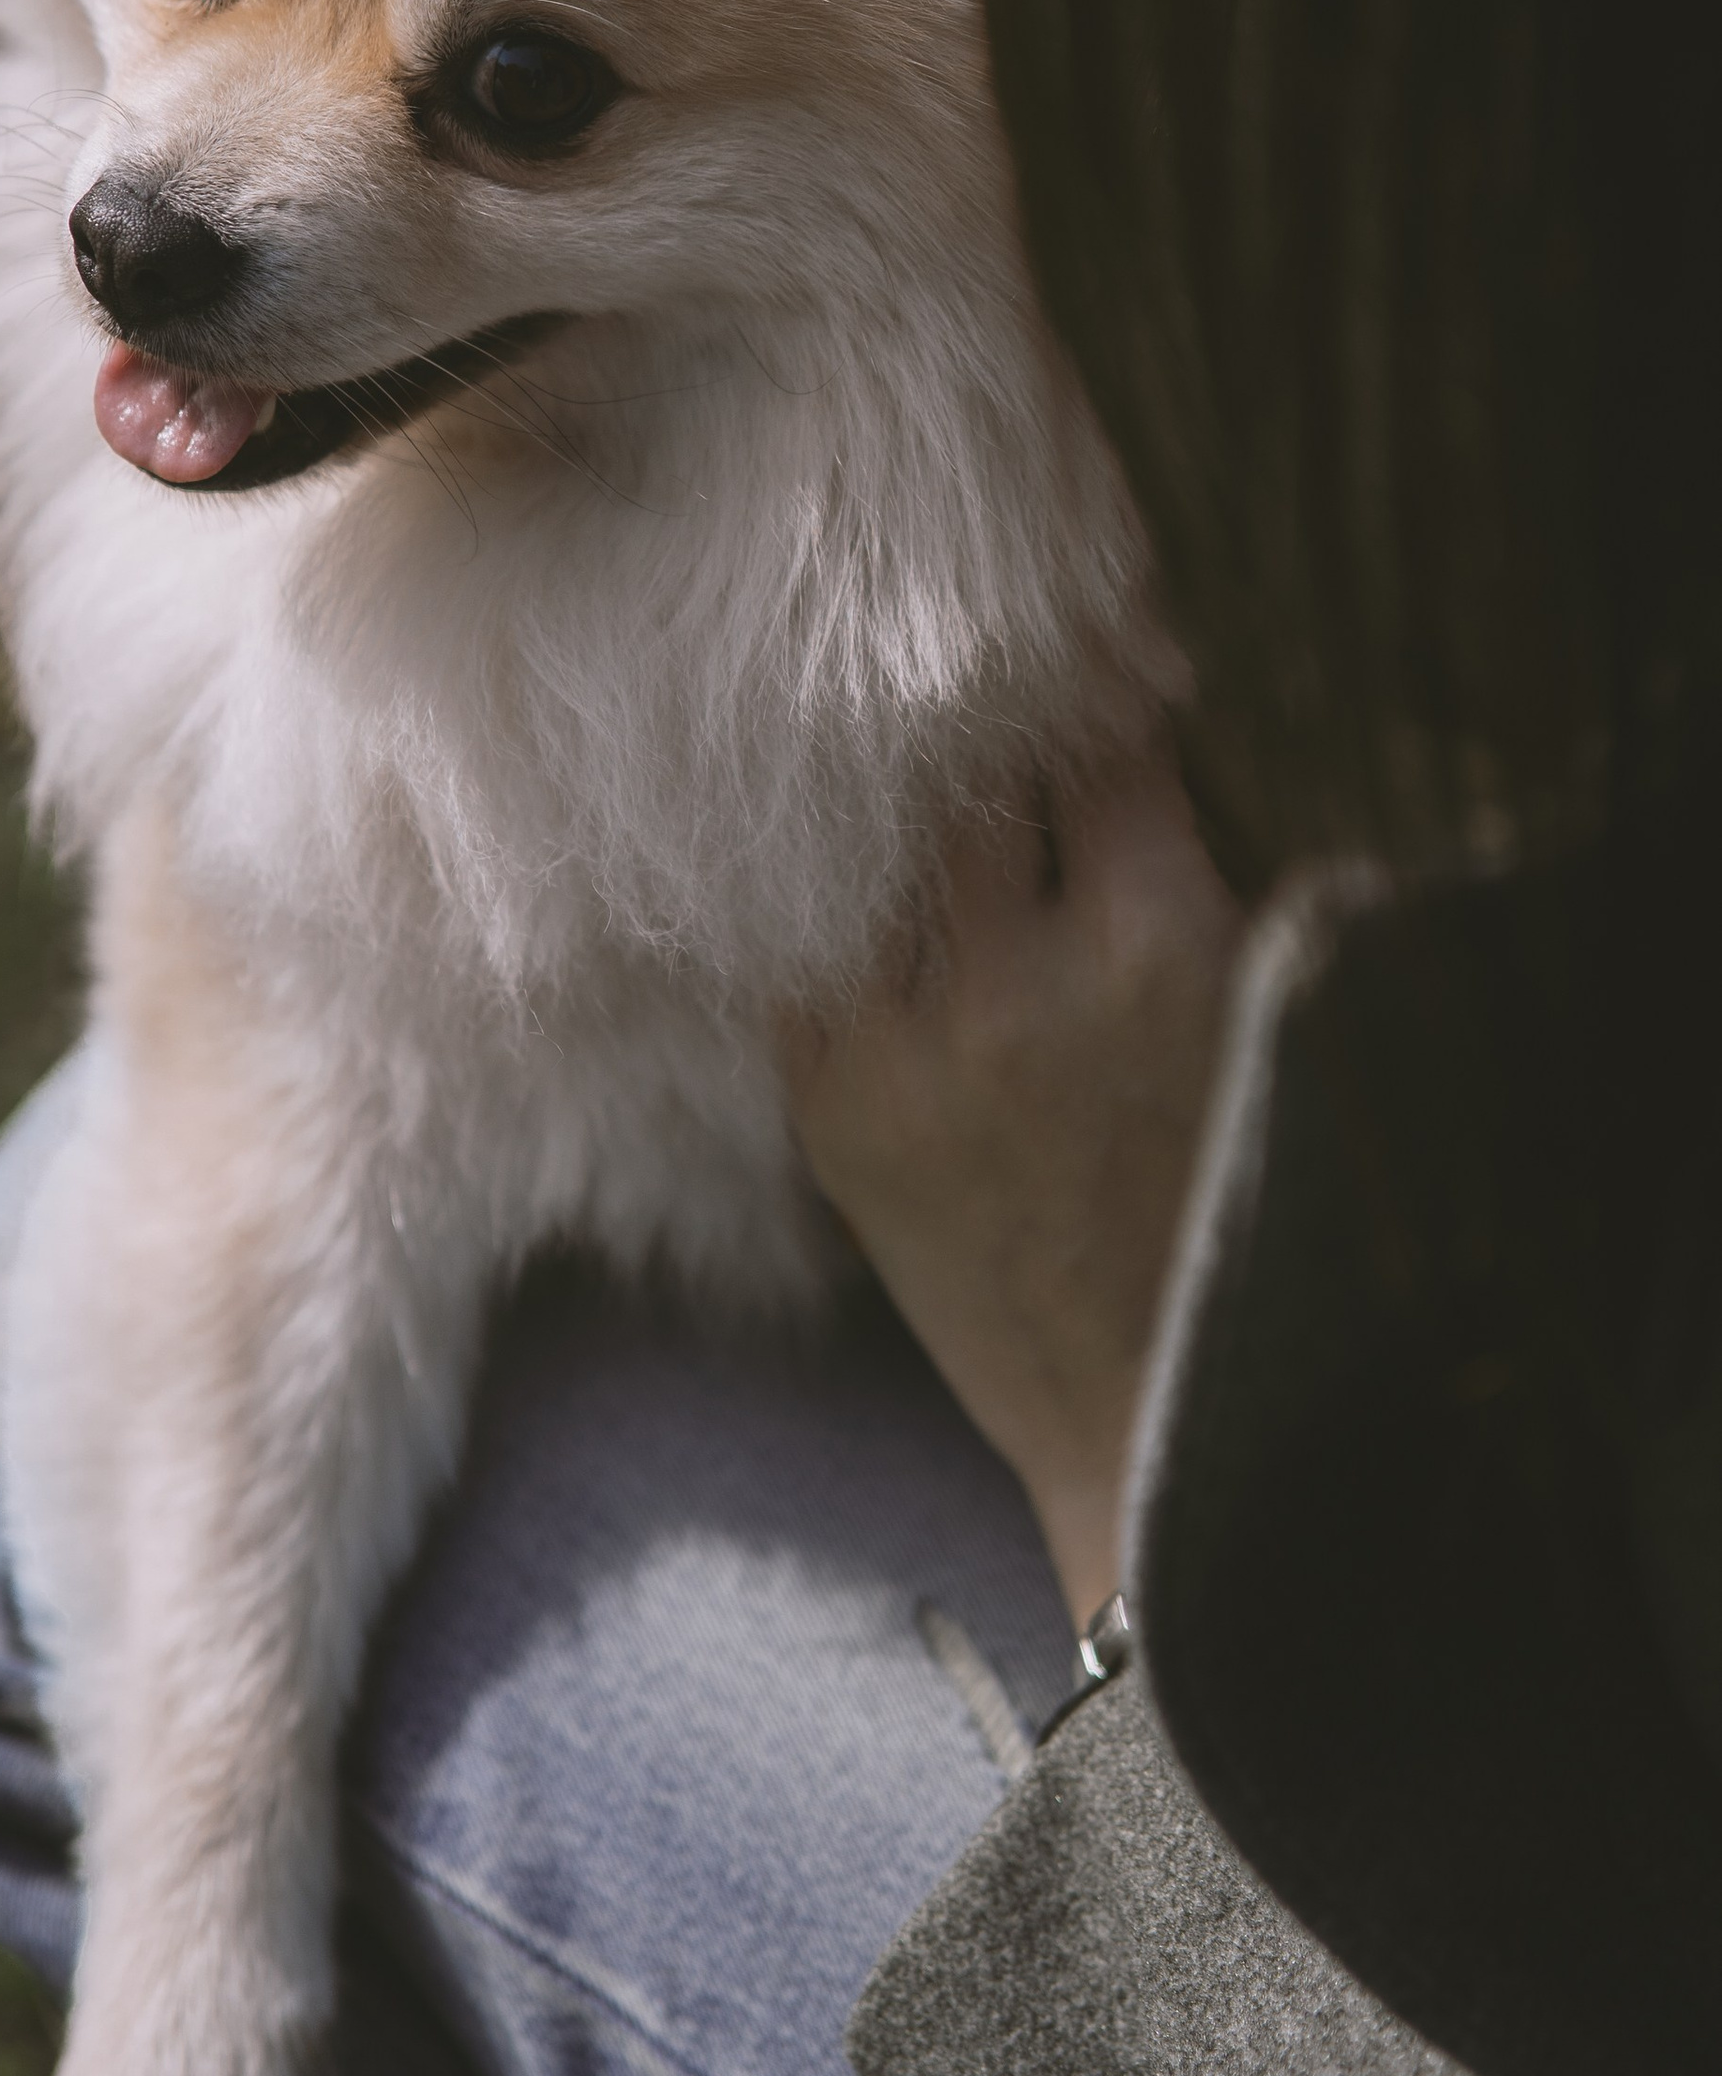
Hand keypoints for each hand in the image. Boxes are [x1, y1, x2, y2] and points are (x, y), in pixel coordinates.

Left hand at [784, 748, 1243, 1626]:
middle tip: (978, 679)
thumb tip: (1163, 707)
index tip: (1093, 655)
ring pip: (870, 845)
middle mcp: (1015, 983)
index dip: (1102, 682)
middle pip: (972, 770)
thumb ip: (1225, 872)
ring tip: (883, 744)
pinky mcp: (827, 1108)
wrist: (1145, 1421)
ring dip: (890, 799)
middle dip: (989, 725)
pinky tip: (818, 849)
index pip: (1103, 736)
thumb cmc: (1241, 1204)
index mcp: (1160, 944)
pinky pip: (801, 945)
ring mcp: (901, 1047)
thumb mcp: (1273, 1024)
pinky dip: (823, 895)